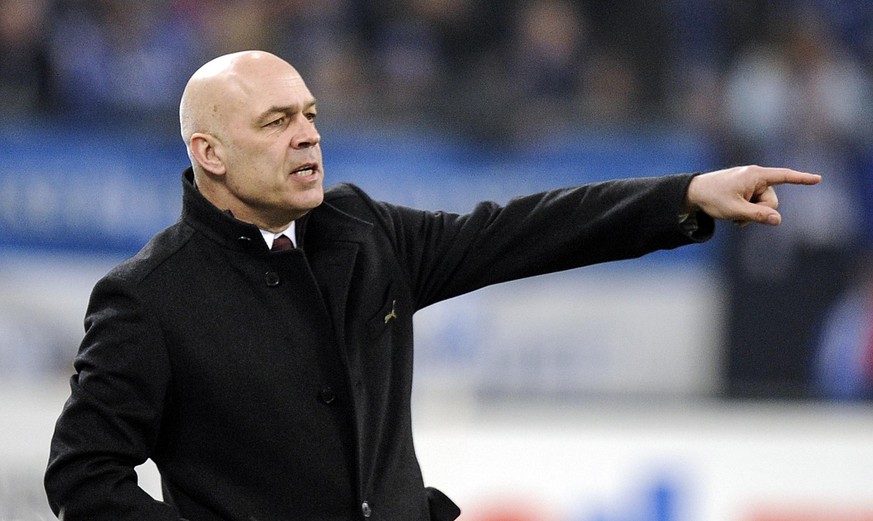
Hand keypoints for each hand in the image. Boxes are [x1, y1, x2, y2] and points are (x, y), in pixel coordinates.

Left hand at [685, 165, 821, 225]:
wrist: (693, 192)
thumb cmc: (713, 198)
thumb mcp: (735, 210)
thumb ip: (757, 215)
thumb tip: (778, 220)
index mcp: (755, 176)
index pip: (783, 176)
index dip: (801, 179)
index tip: (818, 179)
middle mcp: (755, 176)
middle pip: (772, 201)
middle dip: (760, 212)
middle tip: (739, 216)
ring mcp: (751, 183)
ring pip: (764, 205)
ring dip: (751, 213)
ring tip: (733, 214)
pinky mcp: (746, 189)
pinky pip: (755, 204)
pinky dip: (747, 211)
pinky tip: (733, 213)